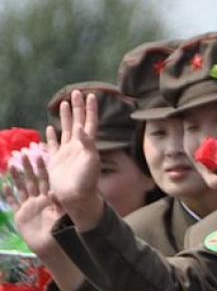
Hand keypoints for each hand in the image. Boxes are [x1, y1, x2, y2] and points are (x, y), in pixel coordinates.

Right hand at [2, 154, 62, 253]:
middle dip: (28, 168)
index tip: (40, 155)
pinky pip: (13, 203)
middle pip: (32, 181)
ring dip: (16, 177)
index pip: (46, 180)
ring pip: (21, 188)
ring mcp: (28, 207)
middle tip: (23, 154)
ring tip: (11, 165)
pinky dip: (8, 194)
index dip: (43, 169)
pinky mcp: (20, 215)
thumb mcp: (62, 216)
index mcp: (50, 199)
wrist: (51, 247)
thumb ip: (58, 204)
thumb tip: (53, 193)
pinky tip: (5, 185)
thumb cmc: (61, 232)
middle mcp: (39, 200)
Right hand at [46, 91, 103, 227]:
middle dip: (77, 107)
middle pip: (78, 121)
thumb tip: (80, 126)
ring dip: (66, 117)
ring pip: (66, 130)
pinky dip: (52, 136)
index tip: (91, 95)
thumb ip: (87, 143)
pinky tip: (50, 128)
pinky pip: (54, 144)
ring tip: (63, 103)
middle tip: (75, 92)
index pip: (90, 122)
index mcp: (88, 144)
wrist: (77, 198)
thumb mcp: (91, 160)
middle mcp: (79, 146)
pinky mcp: (57, 160)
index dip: (90, 109)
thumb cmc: (87, 181)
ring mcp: (68, 152)